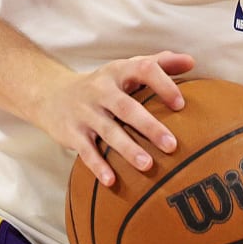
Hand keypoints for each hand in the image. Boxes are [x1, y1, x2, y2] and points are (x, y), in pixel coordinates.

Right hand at [26, 52, 193, 186]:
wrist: (50, 95)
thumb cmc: (102, 85)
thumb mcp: (125, 69)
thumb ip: (158, 64)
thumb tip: (192, 62)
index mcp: (118, 72)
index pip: (143, 69)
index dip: (163, 84)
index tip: (181, 104)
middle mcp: (100, 90)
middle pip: (126, 107)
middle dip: (149, 126)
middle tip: (172, 145)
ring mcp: (85, 112)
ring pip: (108, 131)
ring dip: (128, 149)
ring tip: (148, 165)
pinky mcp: (72, 133)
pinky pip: (86, 151)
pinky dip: (98, 166)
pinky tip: (112, 181)